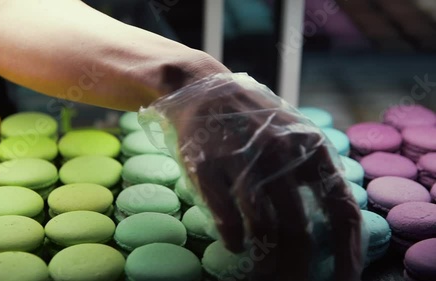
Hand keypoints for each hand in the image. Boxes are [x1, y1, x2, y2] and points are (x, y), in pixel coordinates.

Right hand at [140, 73, 363, 280]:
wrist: (205, 88)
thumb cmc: (254, 120)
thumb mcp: (295, 134)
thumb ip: (315, 172)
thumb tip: (336, 223)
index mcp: (311, 147)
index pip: (341, 208)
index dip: (347, 252)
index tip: (345, 280)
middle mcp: (280, 151)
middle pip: (297, 227)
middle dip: (296, 267)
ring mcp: (242, 157)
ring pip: (262, 224)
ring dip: (263, 257)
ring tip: (262, 271)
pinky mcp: (207, 163)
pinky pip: (225, 214)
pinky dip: (232, 237)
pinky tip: (235, 244)